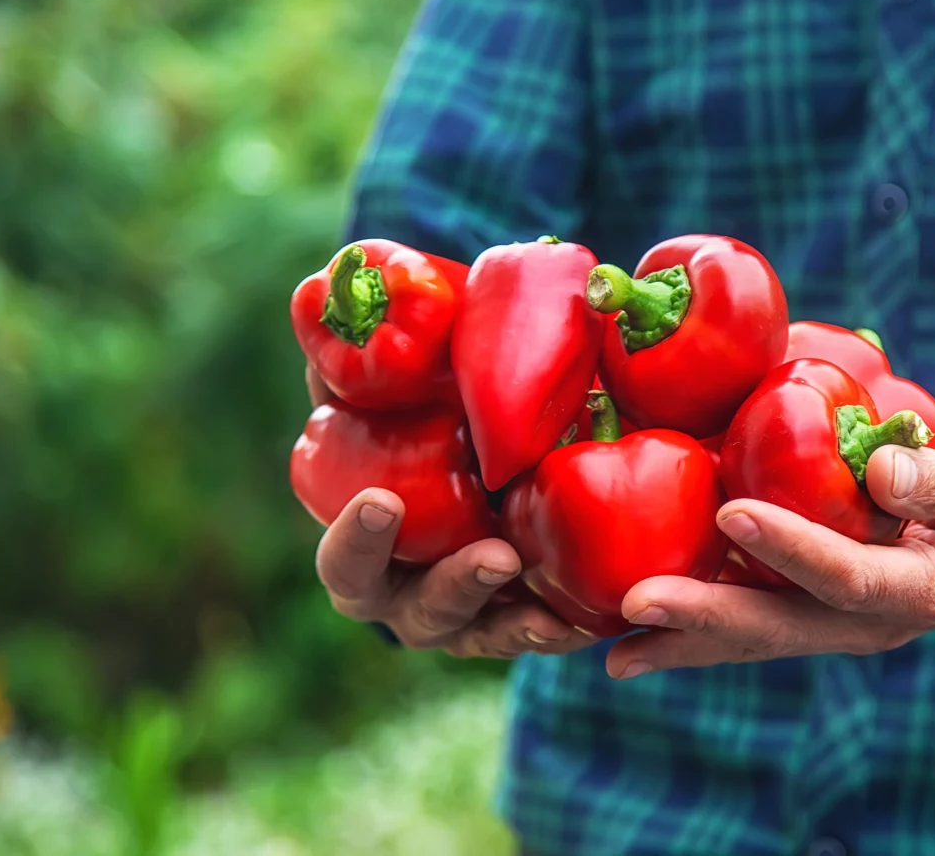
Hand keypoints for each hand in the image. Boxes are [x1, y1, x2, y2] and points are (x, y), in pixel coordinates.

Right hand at [305, 364, 593, 657]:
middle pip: (423, 610)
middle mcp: (410, 598)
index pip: (345, 563)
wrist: (479, 465)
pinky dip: (564, 626)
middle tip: (496, 557)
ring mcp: (468, 618)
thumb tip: (343, 299)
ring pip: (486, 634)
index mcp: (365, 554)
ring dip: (518, 622)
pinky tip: (591, 619)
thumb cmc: (417, 431)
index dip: (355, 541)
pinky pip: (541, 635)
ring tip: (554, 608)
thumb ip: (360, 372)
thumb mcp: (389, 400)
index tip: (380, 502)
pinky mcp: (518, 620)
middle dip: (458, 587)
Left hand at [604, 438, 934, 677]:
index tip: (733, 510)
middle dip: (705, 619)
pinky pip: (751, 624)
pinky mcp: (815, 612)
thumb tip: (881, 471)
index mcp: (919, 591)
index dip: (793, 546)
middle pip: (780, 627)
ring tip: (612, 648)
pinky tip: (636, 628)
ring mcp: (837, 625)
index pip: (848, 575)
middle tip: (635, 605)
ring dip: (684, 641)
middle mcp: (869, 623)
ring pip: (754, 639)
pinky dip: (696, 627)